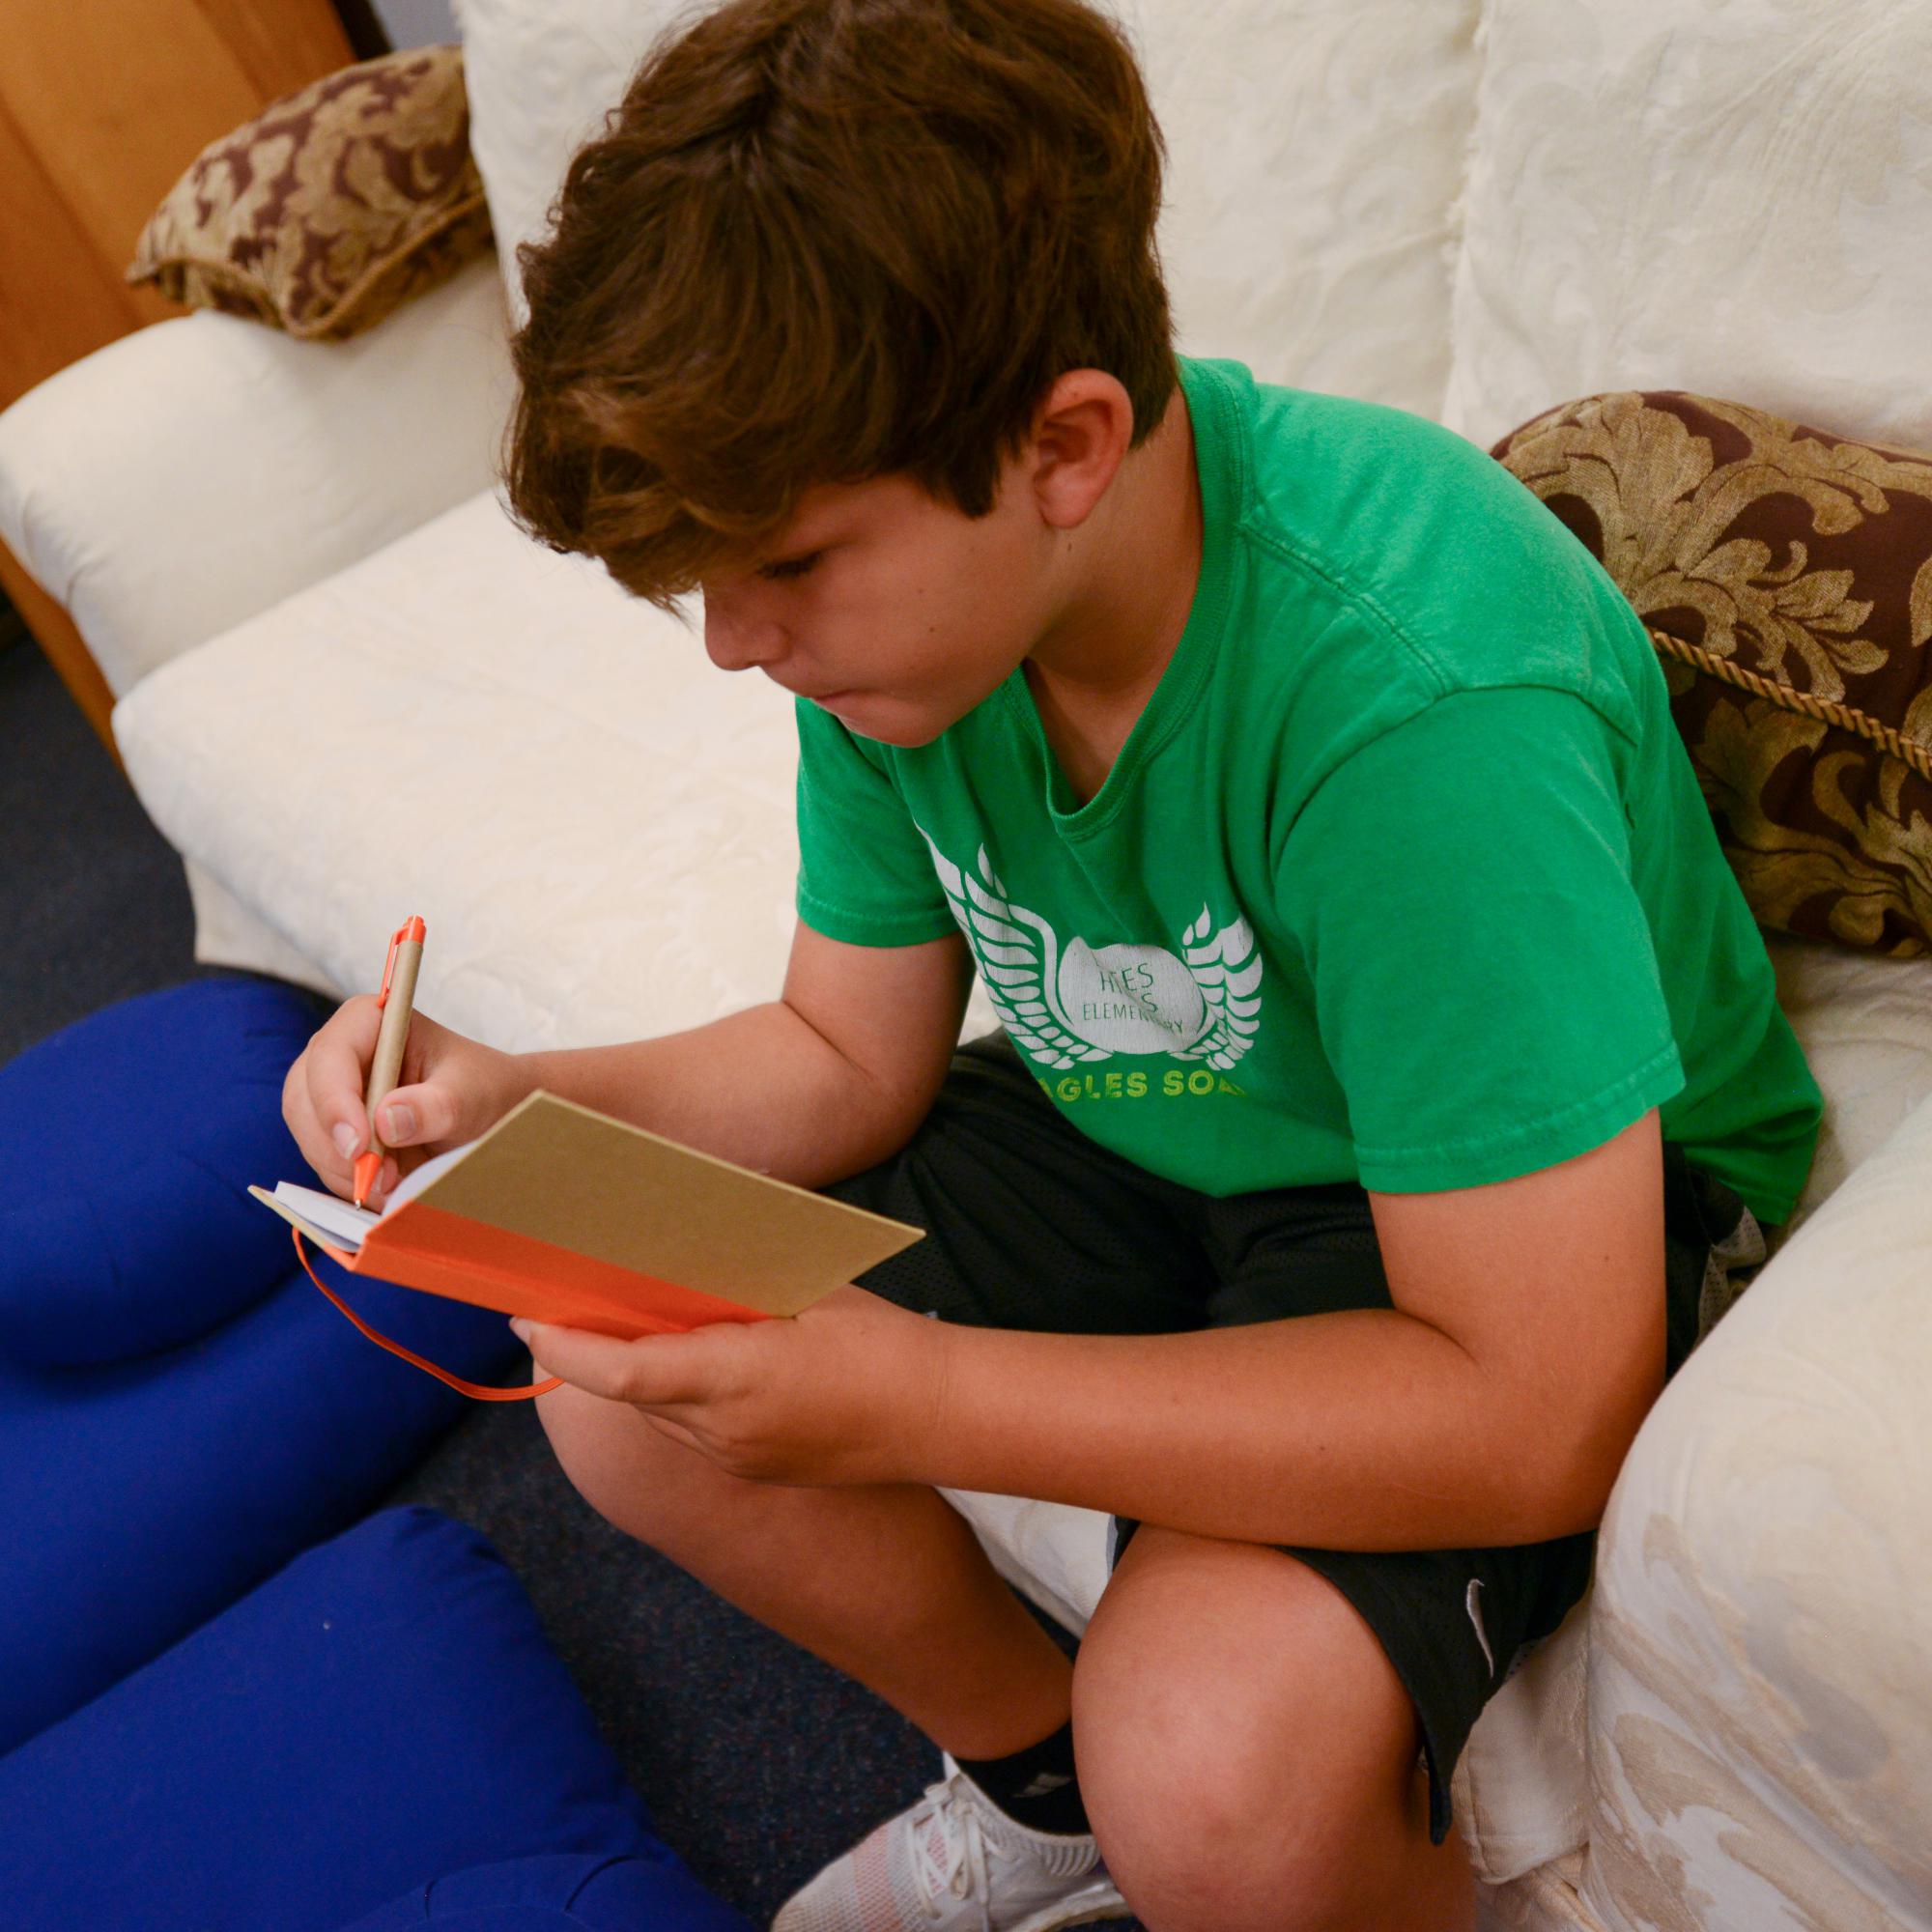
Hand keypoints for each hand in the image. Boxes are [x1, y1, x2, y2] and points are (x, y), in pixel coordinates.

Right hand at [282, 998, 533, 1209]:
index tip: (359, 1147)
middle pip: (305, 1099)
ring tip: (397, 1183)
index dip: (335, 1102)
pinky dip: (350, 1181)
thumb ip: (435, 1107)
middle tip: (381, 1178)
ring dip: (346, 1171)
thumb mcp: (472, 1096)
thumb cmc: (483, 1088)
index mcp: (370, 1021)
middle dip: (337, 1147)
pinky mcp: (333, 1128)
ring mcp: (330, 1091)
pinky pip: (323, 1160)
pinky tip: (389, 1186)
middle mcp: (340, 1052)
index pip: (331, 1055)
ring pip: (309, 1136)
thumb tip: (385, 1120)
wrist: (492, 1111)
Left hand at [511, 1285, 950, 1486]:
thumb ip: (743, 1280)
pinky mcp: (756, 1472)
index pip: (626, 1371)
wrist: (943, 1415)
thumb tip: (688, 1240)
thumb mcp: (810, 1292)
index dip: (570, 1348)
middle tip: (568, 1303)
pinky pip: (693, 1432)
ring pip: (660, 1415)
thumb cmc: (883, 1341)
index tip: (531, 1318)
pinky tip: (694, 1360)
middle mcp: (725, 1432)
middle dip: (595, 1353)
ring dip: (638, 1374)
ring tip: (627, 1325)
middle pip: (632, 1392)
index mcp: (737, 1380)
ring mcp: (738, 1460)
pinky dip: (678, 1395)